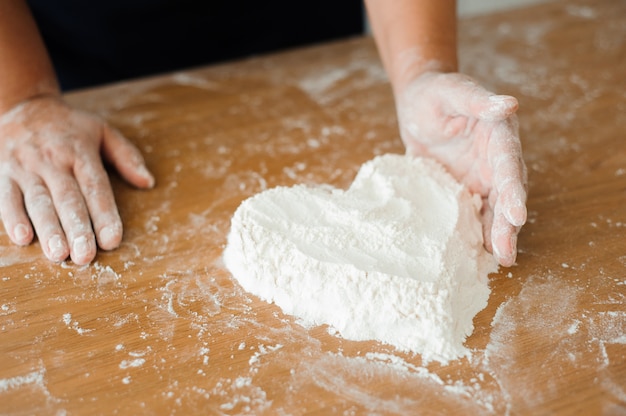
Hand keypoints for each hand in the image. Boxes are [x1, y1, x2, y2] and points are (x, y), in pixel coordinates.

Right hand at [0, 95, 153, 264]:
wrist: (23, 106)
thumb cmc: (69, 127)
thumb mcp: (103, 132)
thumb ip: (127, 157)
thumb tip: (148, 182)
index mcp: (80, 152)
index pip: (95, 187)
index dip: (105, 214)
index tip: (112, 240)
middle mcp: (53, 161)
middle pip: (67, 199)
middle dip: (77, 229)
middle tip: (86, 256)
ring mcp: (25, 168)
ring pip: (38, 201)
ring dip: (48, 230)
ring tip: (59, 254)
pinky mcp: (3, 173)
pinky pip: (6, 197)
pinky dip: (12, 218)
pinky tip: (22, 238)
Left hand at [396, 71, 526, 266]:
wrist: (418, 107)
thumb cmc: (434, 93)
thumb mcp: (451, 91)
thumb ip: (477, 99)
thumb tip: (510, 104)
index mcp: (499, 135)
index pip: (509, 164)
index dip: (513, 190)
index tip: (518, 214)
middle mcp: (495, 160)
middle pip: (506, 194)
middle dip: (508, 224)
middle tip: (506, 251)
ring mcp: (481, 177)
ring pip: (494, 209)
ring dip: (497, 234)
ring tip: (501, 260)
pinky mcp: (465, 190)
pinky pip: (473, 213)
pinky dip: (476, 232)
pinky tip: (476, 255)